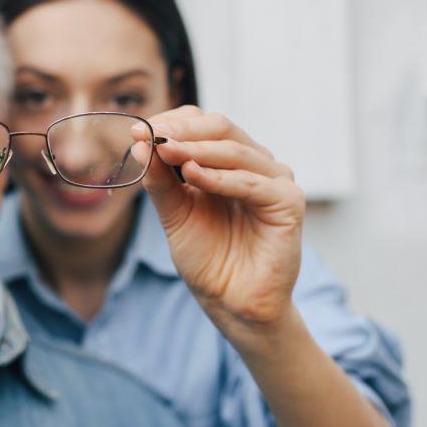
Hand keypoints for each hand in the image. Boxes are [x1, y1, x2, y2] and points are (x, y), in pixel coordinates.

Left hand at [132, 106, 304, 337]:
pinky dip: (220, 177)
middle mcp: (253, 165)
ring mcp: (274, 180)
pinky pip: (252, 182)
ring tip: (167, 151)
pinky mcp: (288, 202)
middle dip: (182, 130)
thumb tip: (140, 145)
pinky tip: (192, 175)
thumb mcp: (175, 214)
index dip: (171, 124)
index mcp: (226, 162)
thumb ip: (160, 182)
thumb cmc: (208, 259)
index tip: (137, 132)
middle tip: (152, 135)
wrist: (231, 302)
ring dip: (197, 149)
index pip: (202, 125)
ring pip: (235, 151)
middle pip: (220, 128)